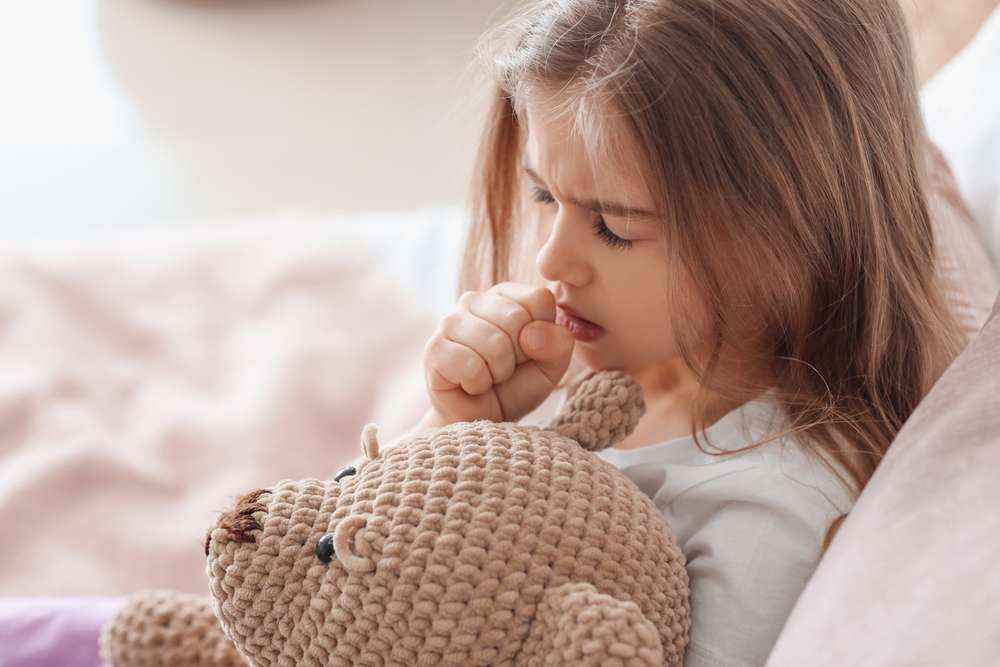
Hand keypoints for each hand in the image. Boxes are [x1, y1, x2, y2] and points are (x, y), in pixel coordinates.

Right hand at [422, 282, 575, 423]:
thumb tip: (532, 333)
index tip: (528, 352)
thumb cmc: (515, 387)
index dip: (541, 335)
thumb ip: (558, 343)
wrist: (480, 419)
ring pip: (494, 343)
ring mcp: (449, 322)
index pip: (538, 299)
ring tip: (488, 377)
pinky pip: (470, 365)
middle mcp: (474, 300)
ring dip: (498, 373)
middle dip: (519, 356)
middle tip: (504, 369)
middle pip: (517, 319)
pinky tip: (469, 384)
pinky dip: (478, 384)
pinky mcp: (434, 349)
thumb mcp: (550, 367)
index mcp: (505, 296)